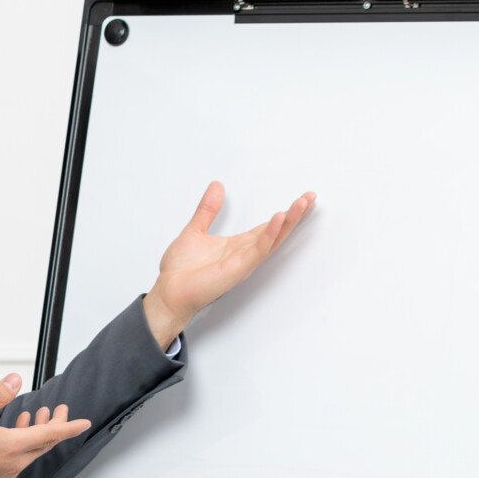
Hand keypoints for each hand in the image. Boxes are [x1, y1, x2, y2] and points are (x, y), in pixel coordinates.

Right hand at [0, 374, 90, 477]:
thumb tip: (15, 380)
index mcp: (12, 446)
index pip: (50, 435)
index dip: (69, 427)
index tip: (84, 422)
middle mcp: (15, 462)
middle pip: (45, 443)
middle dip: (56, 425)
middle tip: (60, 410)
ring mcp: (8, 472)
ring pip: (33, 451)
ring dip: (39, 433)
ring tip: (38, 415)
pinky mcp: (0, 477)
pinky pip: (21, 459)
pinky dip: (26, 443)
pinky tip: (17, 431)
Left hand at [142, 181, 315, 347]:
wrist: (168, 291)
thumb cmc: (180, 270)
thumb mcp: (195, 230)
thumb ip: (208, 209)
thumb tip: (216, 186)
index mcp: (238, 245)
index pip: (268, 227)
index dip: (285, 213)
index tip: (301, 199)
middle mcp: (244, 253)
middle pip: (277, 231)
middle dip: (295, 215)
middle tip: (310, 197)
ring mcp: (243, 262)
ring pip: (273, 239)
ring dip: (288, 221)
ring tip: (302, 204)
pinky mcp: (238, 270)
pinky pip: (258, 250)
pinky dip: (269, 235)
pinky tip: (278, 220)